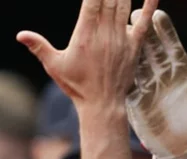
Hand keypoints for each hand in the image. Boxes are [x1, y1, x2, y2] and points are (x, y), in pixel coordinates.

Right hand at [17, 0, 156, 110]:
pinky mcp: (134, 47)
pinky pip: (144, 23)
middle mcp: (105, 34)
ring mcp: (121, 39)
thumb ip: (39, 46)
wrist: (102, 104)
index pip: (92, 2)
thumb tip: (20, 35)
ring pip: (124, 7)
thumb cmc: (77, 85)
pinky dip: (149, 7)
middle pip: (109, 0)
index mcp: (85, 34)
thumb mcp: (55, 65)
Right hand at [126, 9, 186, 158]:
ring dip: (127, 46)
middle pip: (151, 48)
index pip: (172, 46)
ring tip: (117, 30)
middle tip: (132, 14)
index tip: (157, 15)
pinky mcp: (135, 101)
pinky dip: (118, 70)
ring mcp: (148, 87)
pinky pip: (125, 83)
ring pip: (135, 61)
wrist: (185, 153)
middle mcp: (164, 76)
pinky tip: (110, 58)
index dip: (165, 31)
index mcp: (183, 73)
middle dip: (142, 31)